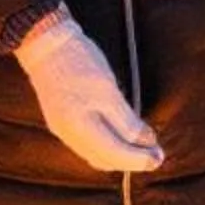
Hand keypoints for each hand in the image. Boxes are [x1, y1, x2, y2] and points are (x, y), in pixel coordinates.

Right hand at [10, 7, 164, 173]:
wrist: (45, 43)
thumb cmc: (79, 62)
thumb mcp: (108, 91)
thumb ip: (126, 121)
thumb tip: (147, 142)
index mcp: (80, 128)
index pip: (115, 154)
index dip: (139, 159)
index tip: (159, 157)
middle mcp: (68, 135)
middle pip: (104, 160)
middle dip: (130, 161)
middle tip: (155, 155)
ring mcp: (61, 129)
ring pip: (94, 155)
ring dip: (118, 156)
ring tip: (139, 149)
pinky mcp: (60, 121)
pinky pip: (85, 145)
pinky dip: (104, 147)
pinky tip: (117, 139)